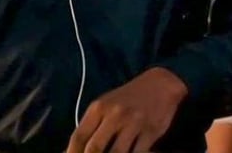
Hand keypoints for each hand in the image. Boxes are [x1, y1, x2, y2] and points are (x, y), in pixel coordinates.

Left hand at [66, 68, 186, 152]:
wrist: (159, 84)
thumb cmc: (128, 98)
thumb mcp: (106, 105)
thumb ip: (92, 126)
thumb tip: (72, 149)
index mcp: (99, 107)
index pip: (79, 136)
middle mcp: (114, 114)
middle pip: (94, 148)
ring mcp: (132, 123)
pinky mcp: (150, 132)